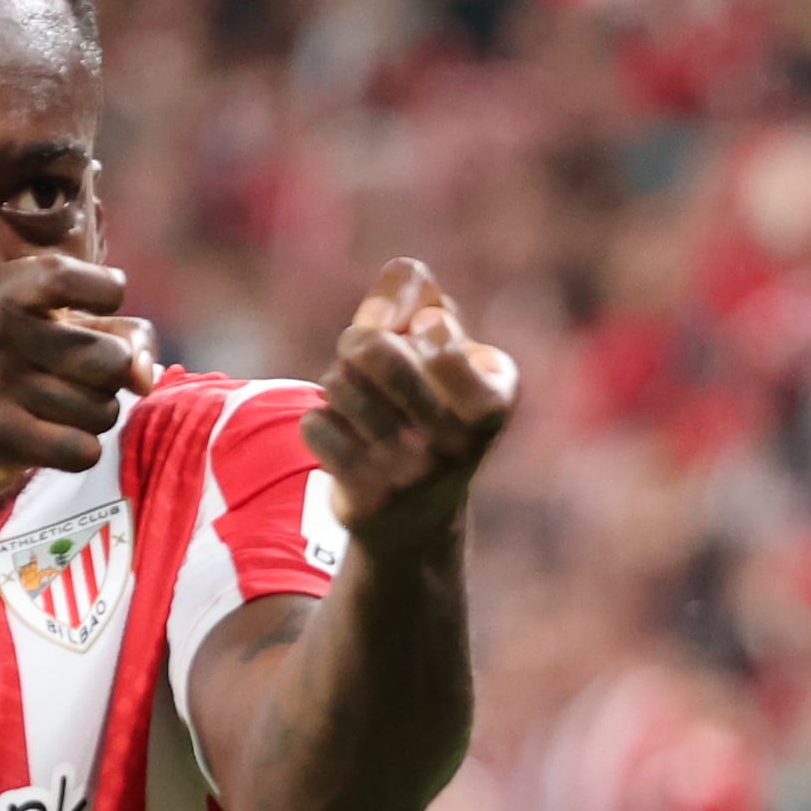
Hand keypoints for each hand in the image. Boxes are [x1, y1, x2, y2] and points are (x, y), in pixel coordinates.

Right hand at [0, 253, 157, 512]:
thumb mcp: (44, 336)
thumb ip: (115, 336)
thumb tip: (146, 375)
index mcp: (12, 285)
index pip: (106, 286)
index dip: (114, 313)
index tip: (86, 324)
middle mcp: (0, 322)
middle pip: (115, 361)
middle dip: (102, 386)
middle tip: (57, 388)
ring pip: (103, 410)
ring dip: (83, 424)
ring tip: (37, 416)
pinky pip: (83, 449)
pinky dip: (73, 455)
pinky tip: (38, 445)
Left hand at [304, 257, 519, 543]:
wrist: (418, 519)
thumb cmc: (429, 404)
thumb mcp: (443, 342)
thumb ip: (416, 291)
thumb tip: (386, 300)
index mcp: (494, 398)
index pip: (434, 324)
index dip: (408, 316)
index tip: (423, 339)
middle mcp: (463, 439)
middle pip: (371, 347)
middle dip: (357, 344)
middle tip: (366, 363)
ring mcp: (416, 471)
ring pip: (338, 384)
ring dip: (339, 387)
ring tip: (360, 407)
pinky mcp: (371, 496)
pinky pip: (316, 424)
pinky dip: (322, 424)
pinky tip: (346, 443)